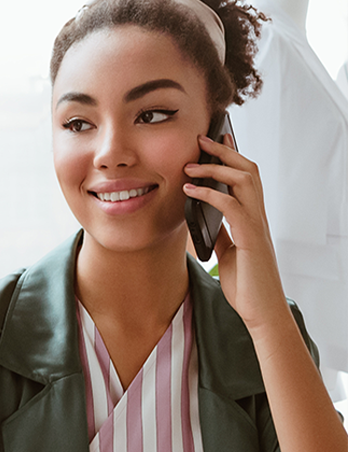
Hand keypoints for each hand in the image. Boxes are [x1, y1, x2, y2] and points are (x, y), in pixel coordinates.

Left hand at [183, 133, 289, 333]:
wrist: (261, 313)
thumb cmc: (247, 286)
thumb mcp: (228, 254)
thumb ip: (220, 234)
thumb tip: (203, 219)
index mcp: (252, 218)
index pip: (246, 177)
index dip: (231, 157)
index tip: (214, 141)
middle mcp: (258, 216)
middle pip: (247, 170)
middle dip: (225, 151)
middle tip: (201, 139)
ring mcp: (257, 226)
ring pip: (244, 181)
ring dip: (216, 167)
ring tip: (191, 163)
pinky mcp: (251, 238)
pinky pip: (232, 206)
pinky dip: (210, 194)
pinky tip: (190, 191)